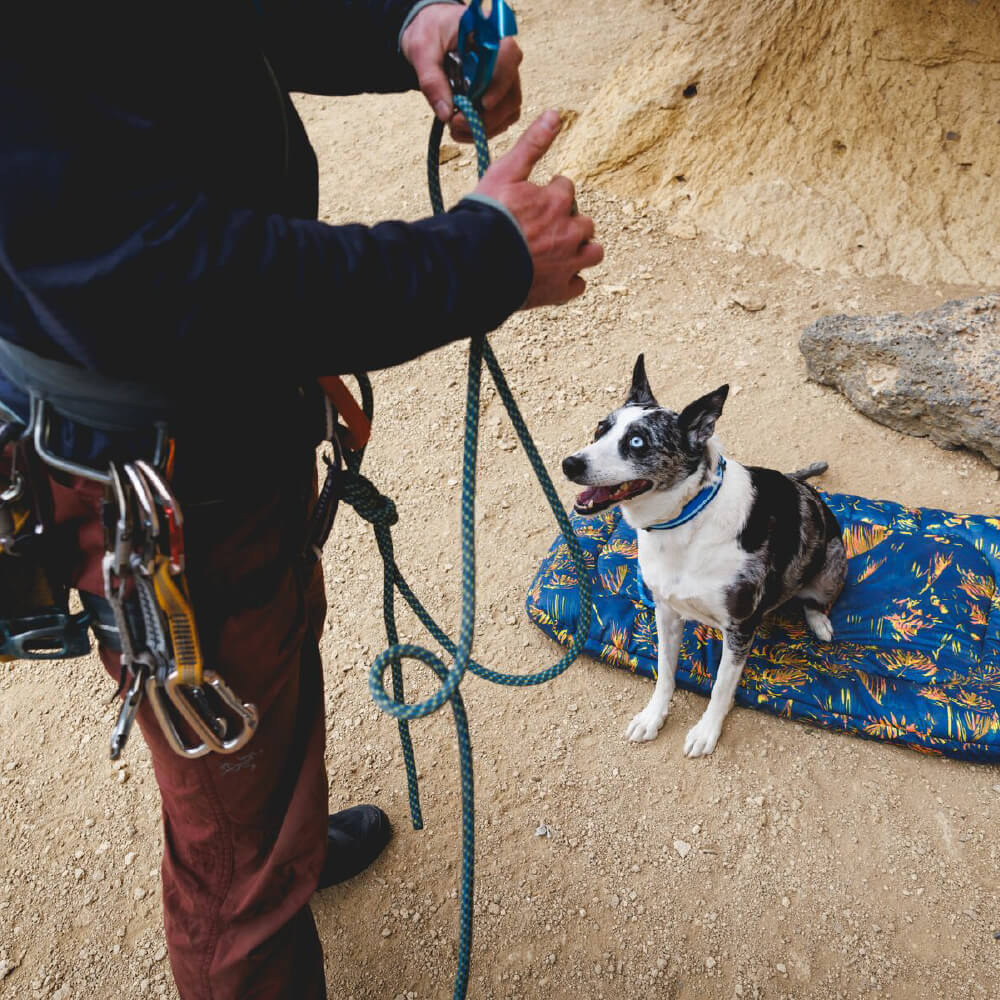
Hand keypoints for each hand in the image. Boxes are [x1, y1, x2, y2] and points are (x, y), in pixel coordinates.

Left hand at [401, 2, 522, 140]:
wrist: (432, 36)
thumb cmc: (431, 33)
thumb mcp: (422, 50)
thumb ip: (431, 79)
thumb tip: (446, 114)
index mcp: (491, 37)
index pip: (508, 59)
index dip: (500, 84)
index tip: (483, 104)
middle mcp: (505, 60)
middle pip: (511, 96)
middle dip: (486, 117)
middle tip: (455, 123)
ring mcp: (505, 82)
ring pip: (508, 113)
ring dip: (483, 128)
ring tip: (454, 128)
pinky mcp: (499, 98)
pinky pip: (500, 121)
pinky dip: (481, 131)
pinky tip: (460, 131)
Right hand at [474, 111, 603, 307]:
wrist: (475, 263)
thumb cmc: (486, 216)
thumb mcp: (505, 172)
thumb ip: (532, 144)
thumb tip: (556, 112)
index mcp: (557, 200)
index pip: (566, 189)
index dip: (549, 195)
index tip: (531, 203)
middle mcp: (570, 231)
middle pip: (584, 222)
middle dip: (569, 222)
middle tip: (542, 230)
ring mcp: (568, 263)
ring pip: (592, 253)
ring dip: (580, 250)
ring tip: (556, 252)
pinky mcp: (560, 291)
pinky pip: (578, 286)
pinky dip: (568, 282)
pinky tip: (551, 277)